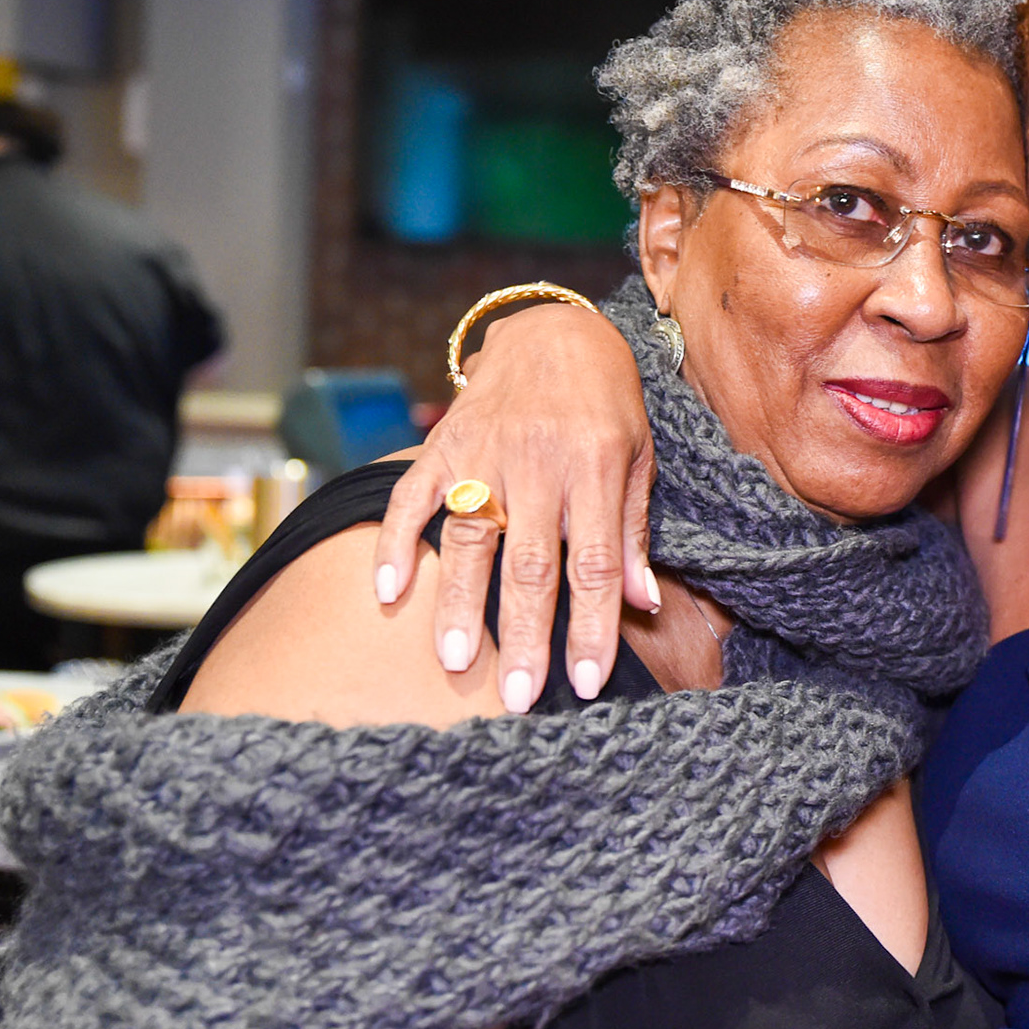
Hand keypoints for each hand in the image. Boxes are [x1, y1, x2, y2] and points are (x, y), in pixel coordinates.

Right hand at [373, 302, 657, 710]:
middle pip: (529, 563)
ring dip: (460, 604)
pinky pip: (412, 495)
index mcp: (596, 468)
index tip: (587, 681)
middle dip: (525, 635)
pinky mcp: (445, 444)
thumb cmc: (607, 405)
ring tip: (456, 661)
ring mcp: (486, 451)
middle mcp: (538, 462)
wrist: (556, 332)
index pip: (594, 563)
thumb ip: (632, 532)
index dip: (592, 626)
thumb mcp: (638, 459)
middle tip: (517, 696)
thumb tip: (641, 604)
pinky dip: (397, 541)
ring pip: (469, 537)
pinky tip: (388, 591)